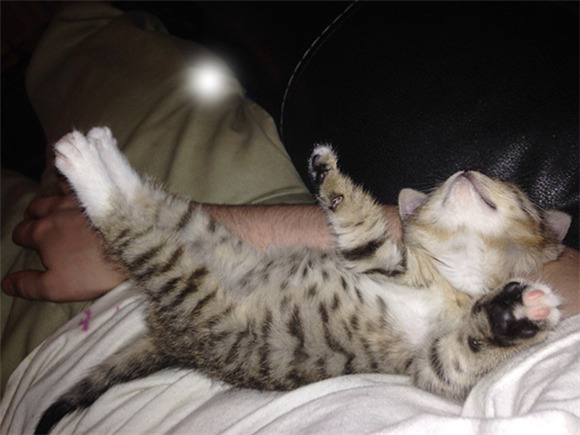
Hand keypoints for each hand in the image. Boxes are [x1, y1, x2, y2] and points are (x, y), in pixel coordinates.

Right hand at [2, 181, 127, 301]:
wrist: (133, 250)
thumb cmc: (92, 272)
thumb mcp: (56, 288)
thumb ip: (28, 285)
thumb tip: (5, 283)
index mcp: (42, 232)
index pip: (21, 232)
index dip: (23, 239)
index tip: (29, 245)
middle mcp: (55, 211)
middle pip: (34, 209)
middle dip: (33, 217)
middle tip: (40, 225)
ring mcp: (78, 200)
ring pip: (53, 193)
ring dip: (49, 200)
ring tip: (54, 208)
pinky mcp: (99, 193)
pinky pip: (77, 180)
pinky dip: (69, 181)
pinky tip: (74, 185)